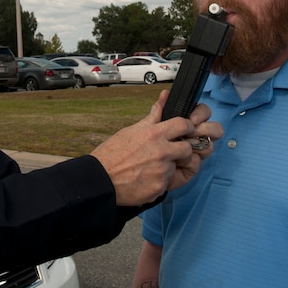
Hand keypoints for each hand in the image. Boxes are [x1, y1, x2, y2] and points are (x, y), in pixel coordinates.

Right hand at [90, 90, 222, 206]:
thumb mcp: (131, 131)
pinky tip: (144, 179)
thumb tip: (163, 99)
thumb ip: (152, 118)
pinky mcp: (159, 187)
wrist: (100, 179)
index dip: (187, 127)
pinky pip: (166, 182)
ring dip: (167, 167)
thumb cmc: (112, 154)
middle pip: (188, 149)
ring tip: (149, 167)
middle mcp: (161, 152)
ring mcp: (162, 171)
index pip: (184, 124)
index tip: (185, 130)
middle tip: (171, 152)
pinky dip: (158, 181)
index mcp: (154, 134)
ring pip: (176, 167)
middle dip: (182, 150)